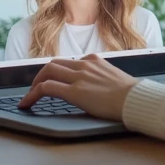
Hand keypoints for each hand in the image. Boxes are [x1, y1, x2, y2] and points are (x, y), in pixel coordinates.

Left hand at [17, 53, 137, 121]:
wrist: (137, 99)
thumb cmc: (131, 94)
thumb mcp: (115, 79)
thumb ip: (102, 78)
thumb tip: (99, 88)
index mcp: (94, 61)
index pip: (68, 62)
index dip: (56, 72)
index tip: (52, 80)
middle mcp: (84, 65)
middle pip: (54, 64)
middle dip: (41, 75)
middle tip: (35, 88)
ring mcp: (79, 77)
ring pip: (47, 72)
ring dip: (35, 84)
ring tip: (29, 96)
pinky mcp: (75, 91)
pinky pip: (47, 88)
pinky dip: (33, 94)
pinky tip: (27, 103)